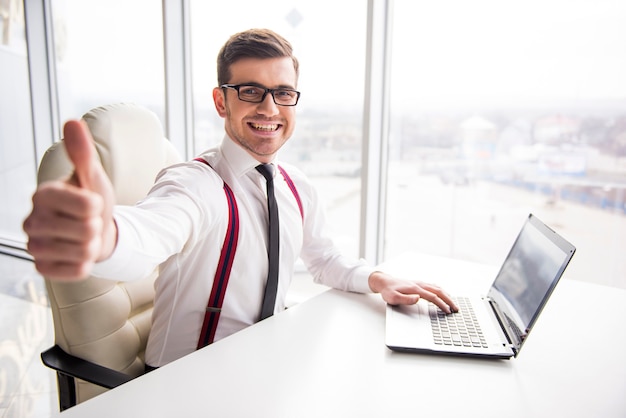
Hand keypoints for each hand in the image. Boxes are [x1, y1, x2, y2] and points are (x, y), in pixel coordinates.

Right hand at [23, 120, 116, 280]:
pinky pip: (76, 271)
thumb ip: (82, 153)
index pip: (88, 205)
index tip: (91, 203)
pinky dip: (85, 264)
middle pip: (87, 230)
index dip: (98, 206)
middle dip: (96, 226)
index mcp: (43, 194)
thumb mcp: (92, 176)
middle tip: (89, 222)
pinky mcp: (42, 268)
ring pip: (84, 251)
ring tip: (85, 237)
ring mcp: (35, 246)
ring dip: (92, 246)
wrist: (93, 233)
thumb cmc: (91, 202)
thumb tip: (73, 122)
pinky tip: (77, 254)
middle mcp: (32, 220)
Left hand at [368, 271, 458, 313]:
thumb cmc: (388, 291)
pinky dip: (441, 290)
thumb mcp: (393, 298)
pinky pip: (433, 286)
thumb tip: (418, 299)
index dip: (442, 305)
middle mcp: (420, 284)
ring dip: (446, 295)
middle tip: (456, 308)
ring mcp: (420, 283)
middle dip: (449, 300)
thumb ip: (405, 299)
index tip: (448, 311)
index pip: (433, 297)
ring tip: (453, 303)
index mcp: (415, 289)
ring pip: (437, 288)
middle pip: (439, 292)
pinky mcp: (418, 283)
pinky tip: (443, 294)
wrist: (383, 281)